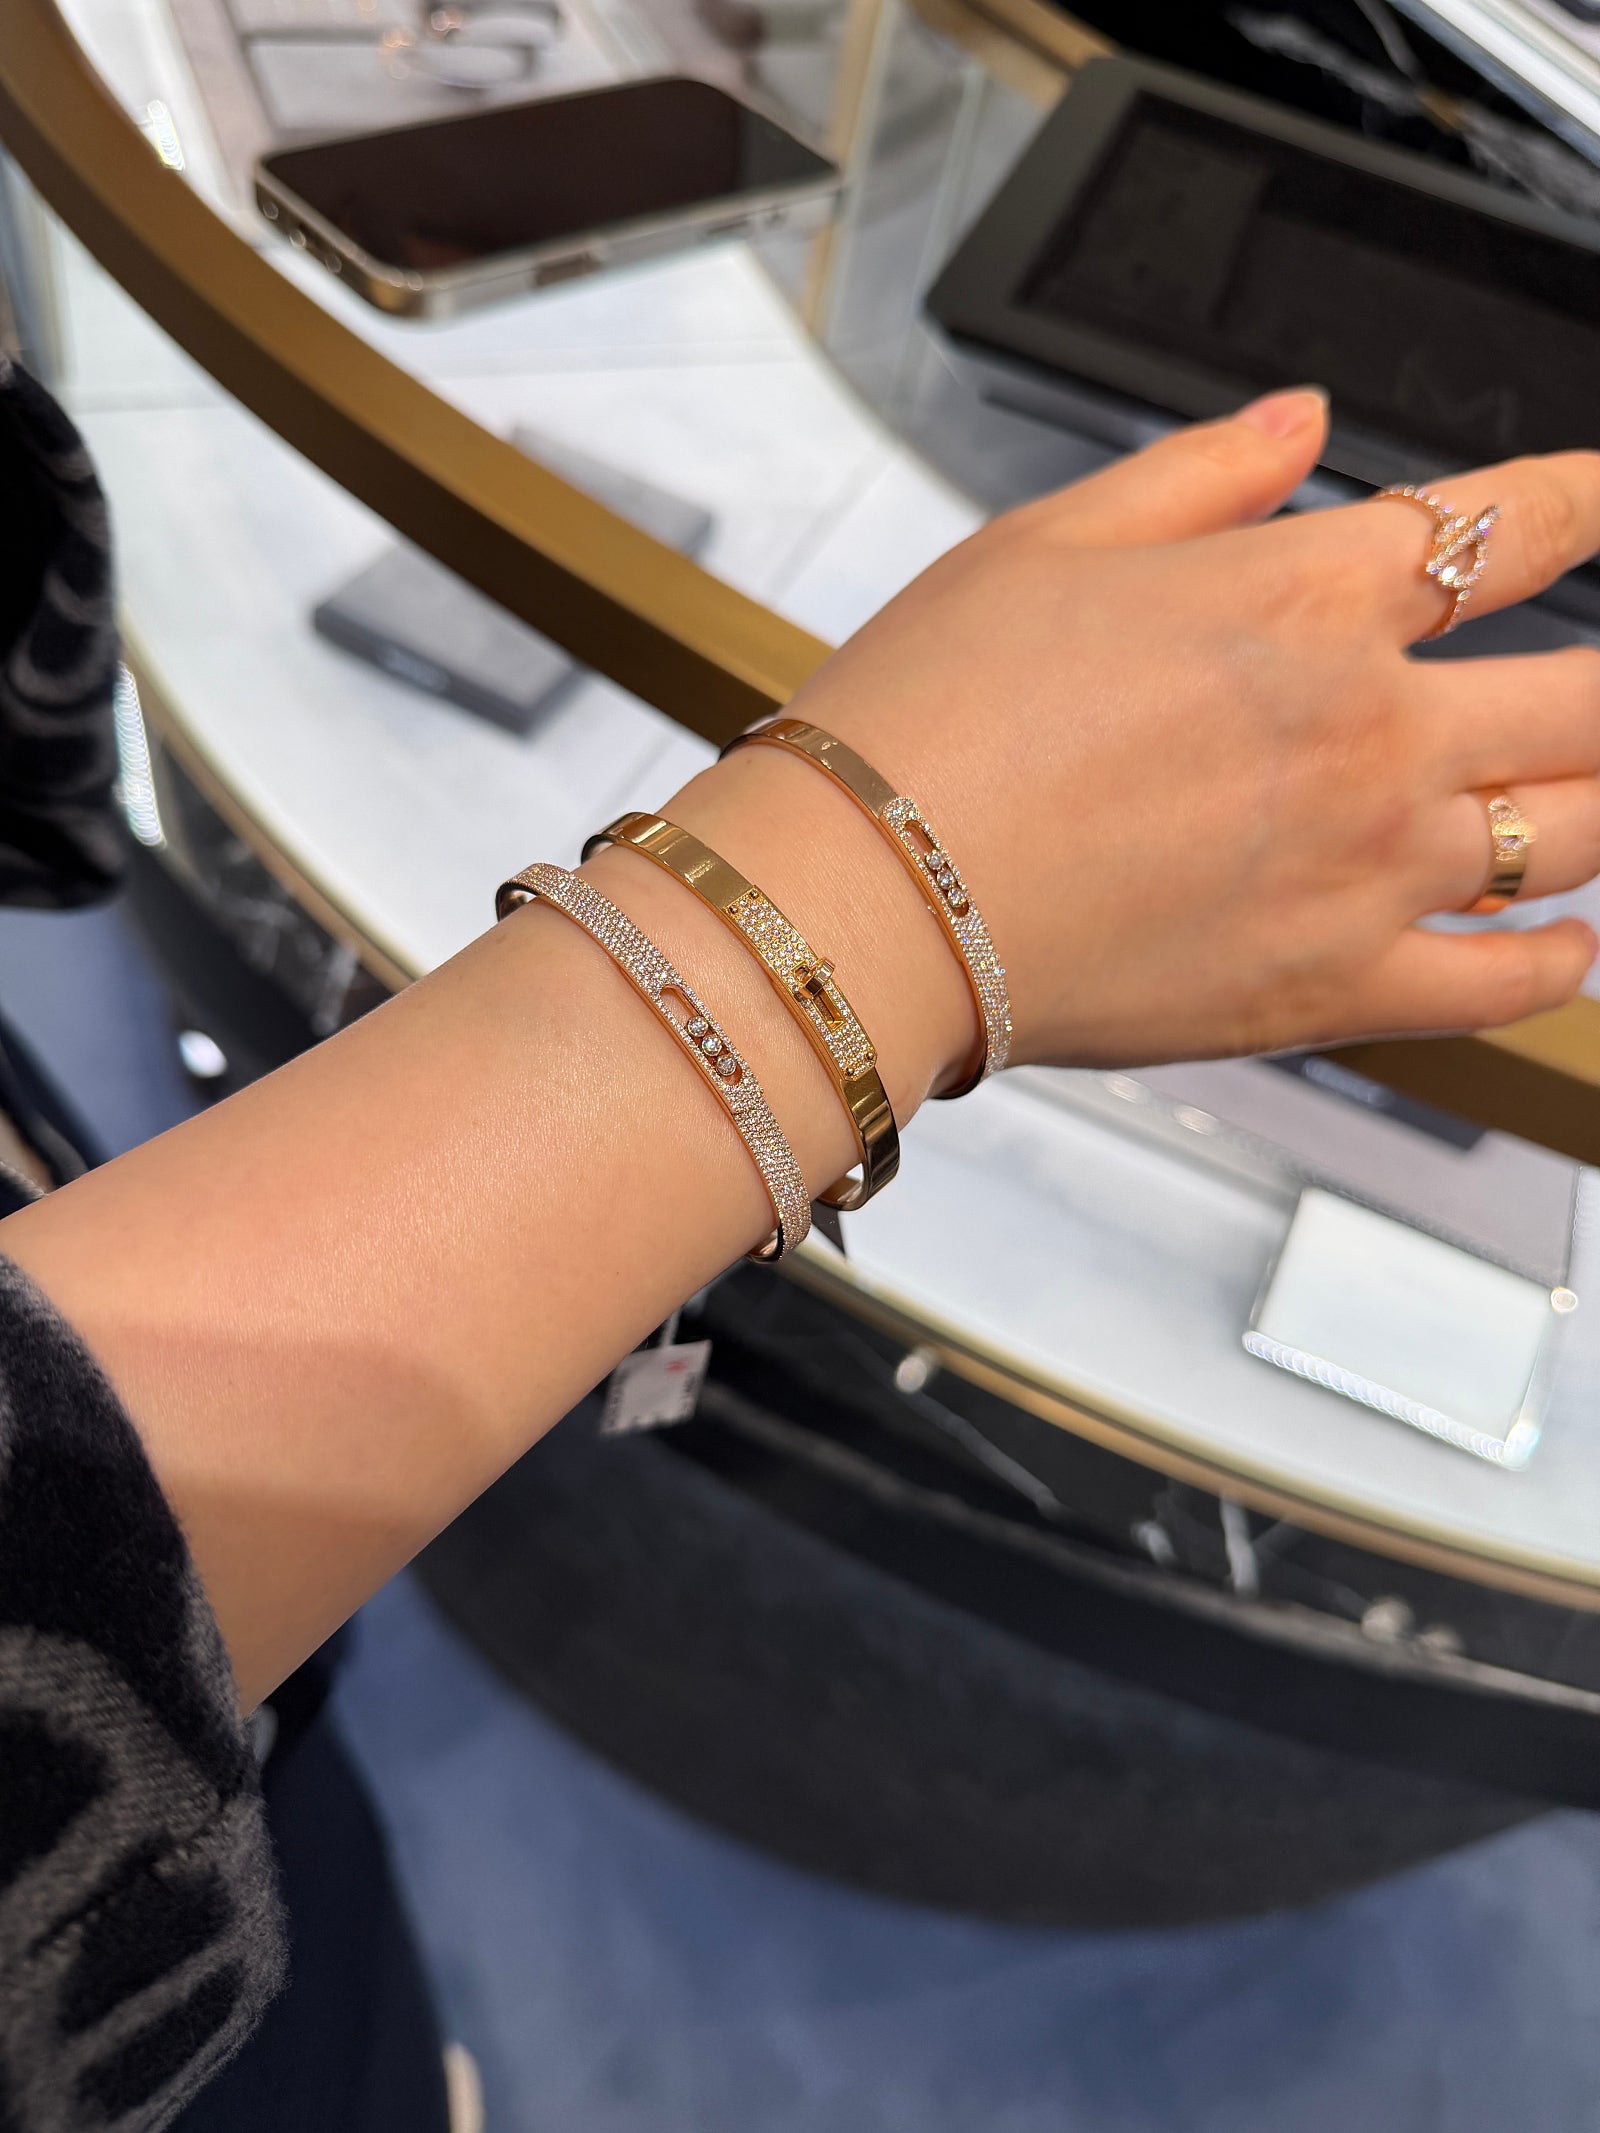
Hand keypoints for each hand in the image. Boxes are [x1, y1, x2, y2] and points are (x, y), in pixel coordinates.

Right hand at [768, 389, 1599, 1072]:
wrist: (864, 899)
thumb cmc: (928, 720)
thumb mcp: (1046, 540)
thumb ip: (1201, 474)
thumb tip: (1303, 422)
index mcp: (1306, 596)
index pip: (1516, 523)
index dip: (1588, 498)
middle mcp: (1368, 730)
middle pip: (1592, 696)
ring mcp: (1364, 870)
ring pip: (1576, 835)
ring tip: (1599, 791)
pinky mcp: (1329, 991)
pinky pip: (1503, 988)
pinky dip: (1555, 966)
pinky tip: (1566, 946)